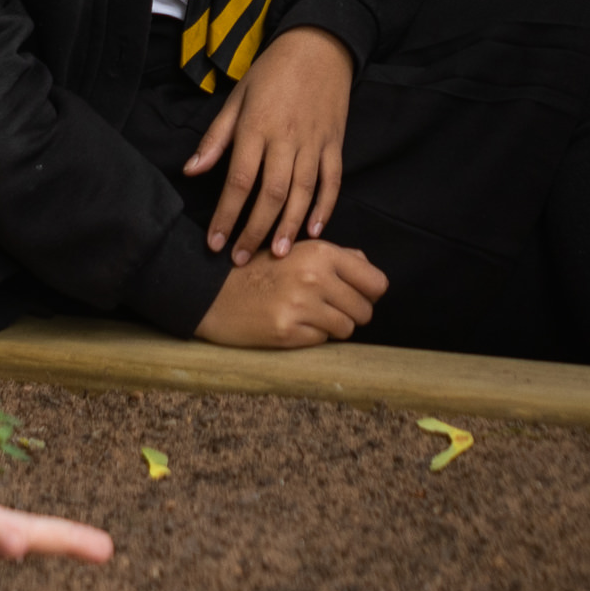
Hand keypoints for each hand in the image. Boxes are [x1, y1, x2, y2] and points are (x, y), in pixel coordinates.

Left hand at [182, 25, 351, 262]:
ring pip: (303, 192)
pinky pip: (332, 181)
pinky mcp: (335, 142)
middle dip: (255, 230)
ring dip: (290, 226)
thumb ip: (216, 138)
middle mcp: (286, 138)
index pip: (238, 180)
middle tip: (242, 259)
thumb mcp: (237, 98)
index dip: (226, 215)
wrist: (319, 45)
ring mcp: (314, 141)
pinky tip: (314, 230)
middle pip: (270, 194)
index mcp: (256, 126)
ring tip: (278, 254)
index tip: (215, 243)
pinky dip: (325, 207)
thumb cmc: (271, 71)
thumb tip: (190, 171)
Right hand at [193, 240, 387, 347]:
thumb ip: (336, 256)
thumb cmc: (258, 270)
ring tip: (311, 316)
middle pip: (365, 310)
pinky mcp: (288, 332)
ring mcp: (301, 306)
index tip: (358, 295)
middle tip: (331, 309)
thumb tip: (368, 268)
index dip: (370, 293)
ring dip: (333, 326)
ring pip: (346, 329)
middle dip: (352, 313)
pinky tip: (294, 324)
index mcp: (321, 252)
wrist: (212, 292)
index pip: (377, 282)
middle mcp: (315, 277)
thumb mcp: (297, 250)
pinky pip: (322, 341)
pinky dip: (313, 336)